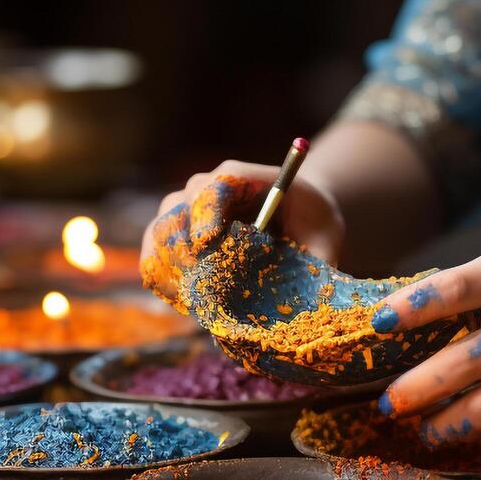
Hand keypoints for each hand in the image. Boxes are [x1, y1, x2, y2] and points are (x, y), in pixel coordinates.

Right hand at [140, 162, 345, 308]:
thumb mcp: (325, 237)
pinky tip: (180, 302)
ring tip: (187, 300)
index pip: (214, 186)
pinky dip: (161, 277)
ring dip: (166, 267)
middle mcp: (205, 188)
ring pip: (158, 232)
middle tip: (194, 286)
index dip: (206, 212)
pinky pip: (154, 253)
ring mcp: (184, 209)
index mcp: (242, 178)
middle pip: (176, 209)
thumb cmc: (312, 221)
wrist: (297, 215)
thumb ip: (320, 259)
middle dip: (181, 249)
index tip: (207, 243)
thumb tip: (314, 299)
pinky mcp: (176, 234)